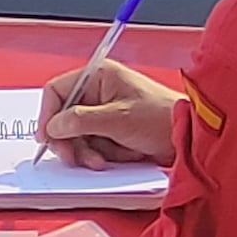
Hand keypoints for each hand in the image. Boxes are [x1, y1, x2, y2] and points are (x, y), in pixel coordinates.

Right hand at [38, 57, 189, 168]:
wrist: (189, 136)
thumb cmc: (161, 118)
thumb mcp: (117, 119)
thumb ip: (81, 121)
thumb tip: (54, 126)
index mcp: (98, 76)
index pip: (57, 91)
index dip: (48, 115)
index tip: (47, 138)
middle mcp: (98, 91)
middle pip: (64, 117)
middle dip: (69, 140)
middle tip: (73, 157)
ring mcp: (104, 112)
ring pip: (76, 135)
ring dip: (86, 151)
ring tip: (101, 160)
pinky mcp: (112, 130)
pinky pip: (92, 144)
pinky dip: (99, 155)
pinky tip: (112, 158)